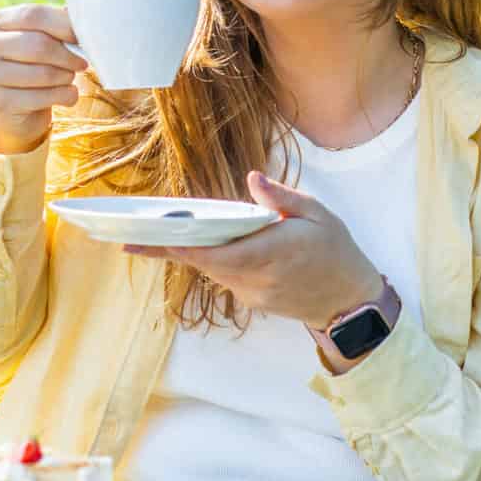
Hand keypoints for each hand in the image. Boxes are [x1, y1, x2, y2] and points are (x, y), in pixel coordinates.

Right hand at [0, 3, 86, 154]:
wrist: (13, 111)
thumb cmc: (33, 67)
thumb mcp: (41, 41)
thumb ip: (57, 25)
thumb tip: (78, 14)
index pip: (34, 15)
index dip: (64, 25)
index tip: (84, 37)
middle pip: (39, 44)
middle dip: (67, 56)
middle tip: (81, 63)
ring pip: (43, 73)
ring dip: (67, 77)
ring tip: (68, 78)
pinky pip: (43, 98)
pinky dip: (65, 96)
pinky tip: (67, 95)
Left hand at [125, 173, 381, 331]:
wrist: (350, 302)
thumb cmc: (336, 252)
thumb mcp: (318, 214)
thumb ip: (282, 197)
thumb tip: (252, 178)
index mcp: (271, 252)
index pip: (213, 251)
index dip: (178, 245)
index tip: (149, 238)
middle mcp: (255, 277)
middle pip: (202, 262)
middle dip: (168, 249)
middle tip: (130, 239)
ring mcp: (252, 293)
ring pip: (211, 270)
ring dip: (189, 253)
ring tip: (156, 236)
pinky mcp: (253, 300)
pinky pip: (225, 277)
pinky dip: (212, 261)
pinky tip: (202, 245)